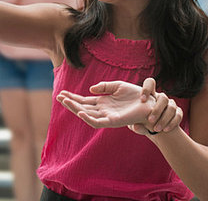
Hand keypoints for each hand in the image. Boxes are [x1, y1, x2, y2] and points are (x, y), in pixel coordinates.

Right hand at [57, 79, 182, 135]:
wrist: (149, 103)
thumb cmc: (135, 95)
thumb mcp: (118, 86)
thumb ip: (104, 86)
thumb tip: (91, 90)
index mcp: (103, 102)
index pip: (84, 100)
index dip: (73, 97)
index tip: (62, 93)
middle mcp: (103, 110)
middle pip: (82, 107)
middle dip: (70, 103)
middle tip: (58, 97)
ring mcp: (107, 116)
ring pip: (87, 114)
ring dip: (76, 109)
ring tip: (65, 102)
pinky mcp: (113, 121)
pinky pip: (98, 122)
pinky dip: (88, 117)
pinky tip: (81, 112)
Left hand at [137, 78, 182, 133]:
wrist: (155, 130)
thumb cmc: (142, 123)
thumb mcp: (136, 125)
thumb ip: (136, 126)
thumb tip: (136, 126)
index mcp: (150, 95)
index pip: (150, 83)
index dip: (147, 88)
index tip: (142, 99)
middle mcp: (161, 98)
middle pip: (163, 98)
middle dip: (157, 110)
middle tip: (150, 120)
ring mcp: (171, 104)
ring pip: (171, 107)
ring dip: (164, 119)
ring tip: (156, 129)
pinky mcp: (178, 112)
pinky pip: (178, 115)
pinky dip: (172, 123)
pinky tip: (166, 130)